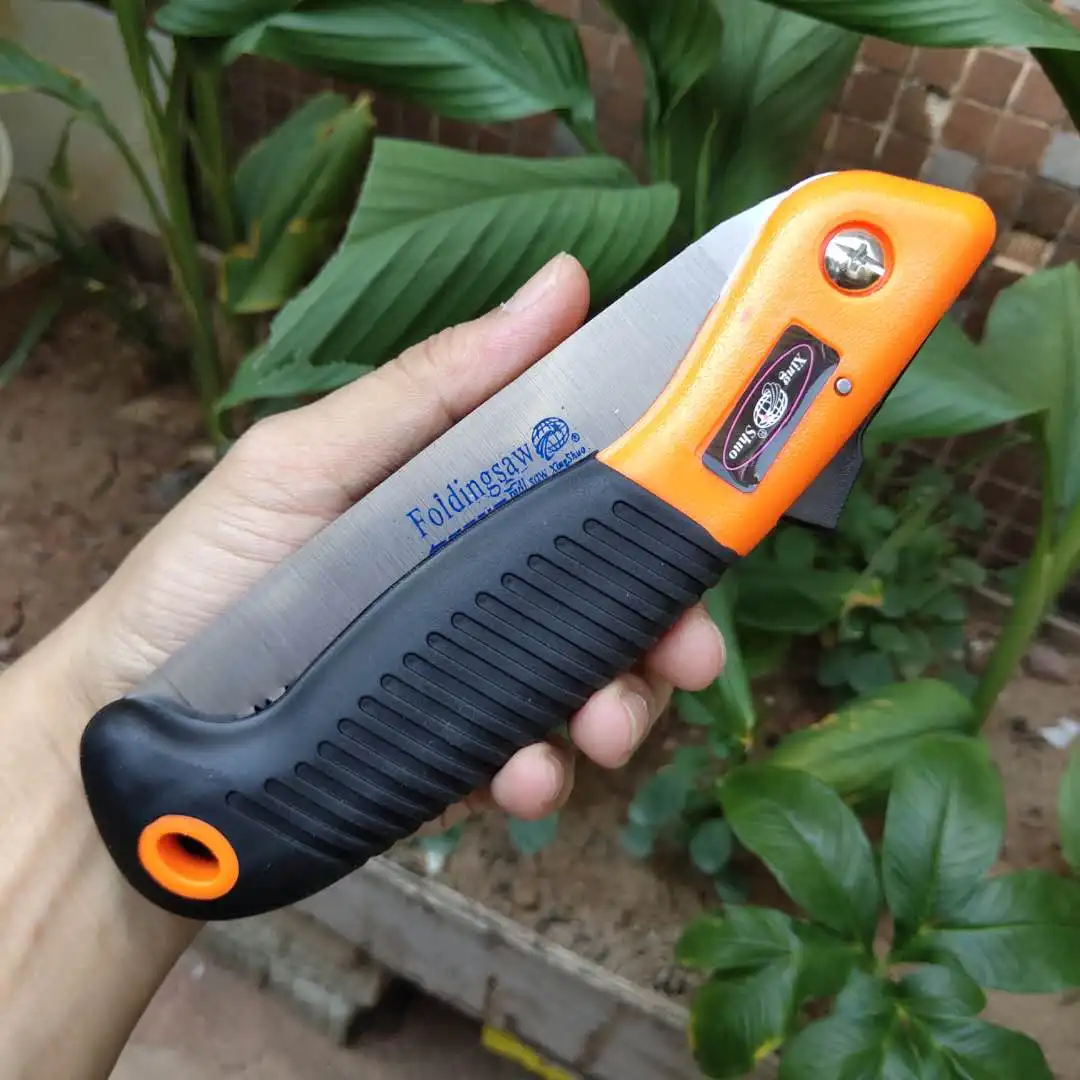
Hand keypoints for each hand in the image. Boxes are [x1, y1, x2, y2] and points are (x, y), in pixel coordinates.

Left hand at [67, 253, 725, 828]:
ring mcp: (476, 671)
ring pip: (594, 685)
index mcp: (468, 497)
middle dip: (668, 629)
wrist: (137, 726)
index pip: (593, 487)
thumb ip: (432, 387)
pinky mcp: (457, 751)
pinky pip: (532, 763)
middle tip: (688, 654)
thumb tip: (561, 282)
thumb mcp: (307, 462)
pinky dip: (544, 775)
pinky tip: (518, 779)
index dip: (665, 497)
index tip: (719, 507)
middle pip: (613, 596)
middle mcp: (484, 583)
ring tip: (598, 731)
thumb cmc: (207, 576)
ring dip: (623, 708)